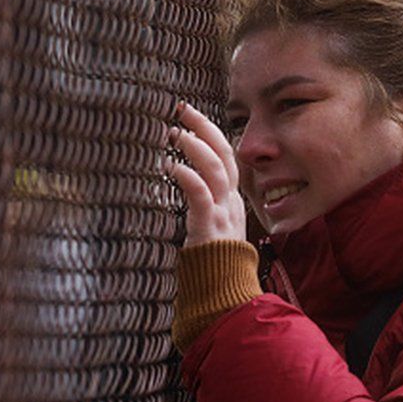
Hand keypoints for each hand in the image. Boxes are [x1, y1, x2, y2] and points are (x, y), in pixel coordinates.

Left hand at [168, 102, 245, 246]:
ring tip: (176, 133)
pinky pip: (201, 195)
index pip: (226, 156)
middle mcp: (231, 201)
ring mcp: (224, 213)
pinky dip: (187, 176)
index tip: (189, 116)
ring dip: (195, 147)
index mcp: (232, 198)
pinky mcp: (211, 227)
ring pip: (215, 169)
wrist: (224, 292)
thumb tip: (183, 178)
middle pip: (224, 153)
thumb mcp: (212, 224)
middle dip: (204, 127)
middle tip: (182, 109)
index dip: (210, 132)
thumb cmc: (212, 260)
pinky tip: (170, 167)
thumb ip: (203, 201)